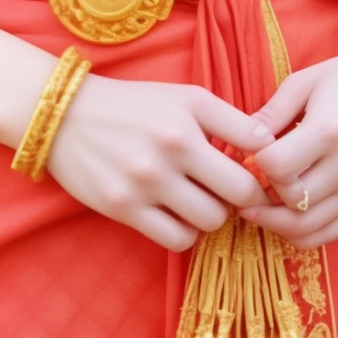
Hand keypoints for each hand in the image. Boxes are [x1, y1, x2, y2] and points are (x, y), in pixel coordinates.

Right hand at [42, 72, 274, 251]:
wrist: (66, 117)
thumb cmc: (134, 105)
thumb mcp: (184, 97)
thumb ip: (230, 119)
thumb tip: (271, 146)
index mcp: (188, 118)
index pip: (255, 151)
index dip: (265, 166)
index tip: (259, 170)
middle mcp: (169, 149)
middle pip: (239, 194)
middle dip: (243, 197)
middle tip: (232, 191)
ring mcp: (144, 182)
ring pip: (210, 221)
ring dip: (212, 215)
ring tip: (200, 199)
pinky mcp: (124, 209)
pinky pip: (177, 239)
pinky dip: (185, 232)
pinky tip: (177, 214)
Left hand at [238, 45, 337, 249]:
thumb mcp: (304, 82)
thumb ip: (270, 113)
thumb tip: (238, 141)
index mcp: (329, 130)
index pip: (277, 168)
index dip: (255, 164)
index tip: (250, 154)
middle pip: (290, 203)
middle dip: (260, 197)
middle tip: (245, 185)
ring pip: (306, 228)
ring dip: (274, 222)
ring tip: (257, 206)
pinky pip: (328, 234)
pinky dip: (300, 233)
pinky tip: (284, 217)